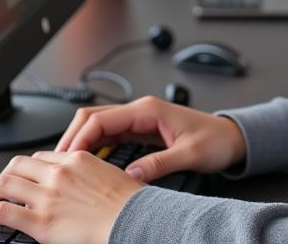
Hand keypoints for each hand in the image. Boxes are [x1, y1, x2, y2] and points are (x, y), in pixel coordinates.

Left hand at [0, 150, 141, 243]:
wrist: (132, 218)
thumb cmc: (127, 202)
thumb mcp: (107, 174)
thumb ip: (86, 173)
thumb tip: (77, 183)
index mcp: (75, 159)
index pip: (40, 157)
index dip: (26, 169)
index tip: (22, 178)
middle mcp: (58, 172)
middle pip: (17, 165)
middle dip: (4, 177)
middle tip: (0, 188)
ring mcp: (47, 196)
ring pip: (4, 184)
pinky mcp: (40, 221)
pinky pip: (3, 212)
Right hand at [56, 96, 246, 181]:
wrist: (231, 137)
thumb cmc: (215, 140)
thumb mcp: (189, 154)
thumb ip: (159, 164)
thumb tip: (131, 177)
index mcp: (148, 110)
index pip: (101, 118)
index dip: (79, 138)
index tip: (66, 158)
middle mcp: (140, 111)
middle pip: (94, 118)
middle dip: (72, 138)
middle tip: (56, 164)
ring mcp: (139, 120)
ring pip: (99, 126)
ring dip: (81, 143)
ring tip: (66, 166)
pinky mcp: (141, 131)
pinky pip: (110, 136)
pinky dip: (94, 147)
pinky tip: (87, 164)